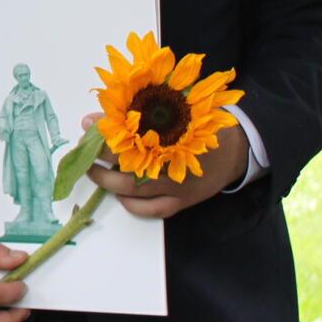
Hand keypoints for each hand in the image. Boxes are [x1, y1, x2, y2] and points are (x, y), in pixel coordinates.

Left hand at [82, 113, 248, 218]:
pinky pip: (152, 209)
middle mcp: (173, 162)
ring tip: (93, 171)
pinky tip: (120, 195)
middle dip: (102, 156)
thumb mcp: (173, 112)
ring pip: (135, 190)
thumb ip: (138, 113)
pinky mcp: (183, 201)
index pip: (131, 133)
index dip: (105, 129)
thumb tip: (98, 117)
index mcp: (172, 135)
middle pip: (128, 162)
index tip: (88, 123)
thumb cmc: (201, 126)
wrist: (236, 150)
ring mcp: (178, 185)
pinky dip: (132, 204)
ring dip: (109, 181)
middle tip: (85, 148)